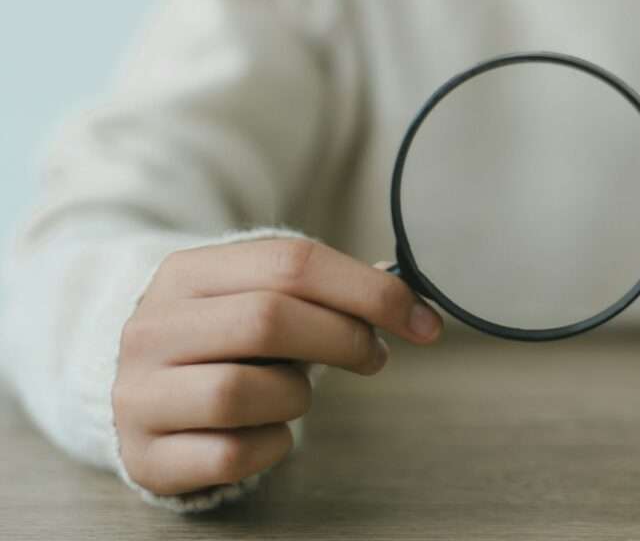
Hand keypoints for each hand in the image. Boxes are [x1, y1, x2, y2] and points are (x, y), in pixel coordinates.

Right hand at [114, 239, 442, 494]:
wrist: (144, 397)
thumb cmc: (226, 345)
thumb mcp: (261, 299)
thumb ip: (327, 292)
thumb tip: (411, 306)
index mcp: (187, 272)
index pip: (290, 262)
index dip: (369, 291)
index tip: (422, 322)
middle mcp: (151, 327)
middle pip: (267, 319)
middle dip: (343, 339)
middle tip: (372, 356)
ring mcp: (139, 393)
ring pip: (242, 391)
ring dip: (295, 396)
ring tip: (295, 393)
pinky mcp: (146, 455)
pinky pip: (230, 454)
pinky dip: (270, 446)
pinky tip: (269, 431)